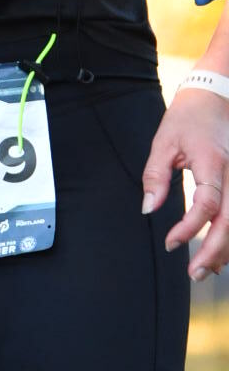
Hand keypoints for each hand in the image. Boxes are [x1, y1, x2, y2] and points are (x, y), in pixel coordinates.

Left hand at [143, 86, 228, 277]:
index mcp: (213, 162)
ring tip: (206, 270)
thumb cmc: (187, 119)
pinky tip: (221, 255)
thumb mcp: (163, 143)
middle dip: (215, 250)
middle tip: (194, 274)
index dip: (191, 227)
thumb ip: (155, 177)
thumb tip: (149, 209)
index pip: (208, 203)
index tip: (170, 243)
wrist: (216, 97)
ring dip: (227, 248)